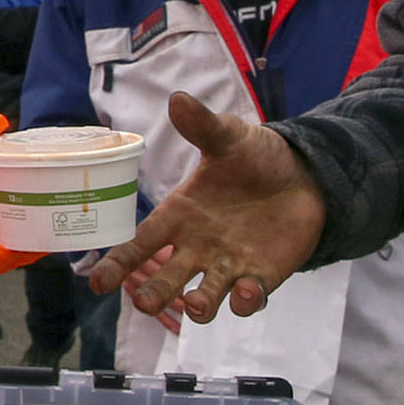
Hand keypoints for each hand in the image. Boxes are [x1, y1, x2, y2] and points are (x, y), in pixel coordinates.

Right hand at [87, 92, 325, 323]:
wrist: (305, 173)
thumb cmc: (254, 157)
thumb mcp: (229, 138)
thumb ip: (202, 127)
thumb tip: (177, 100)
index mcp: (179, 215)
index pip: (140, 243)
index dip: (118, 263)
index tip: (98, 284)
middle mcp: (197, 246)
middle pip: (166, 278)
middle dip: (154, 293)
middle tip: (145, 302)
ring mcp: (228, 265)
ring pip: (205, 296)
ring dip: (199, 304)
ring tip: (196, 304)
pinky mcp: (261, 276)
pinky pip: (248, 298)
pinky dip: (245, 300)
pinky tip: (245, 291)